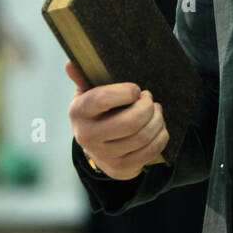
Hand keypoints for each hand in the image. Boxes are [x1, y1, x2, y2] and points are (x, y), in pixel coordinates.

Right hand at [65, 61, 167, 180]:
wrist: (96, 144)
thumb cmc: (98, 110)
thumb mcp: (88, 92)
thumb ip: (83, 76)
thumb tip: (71, 63)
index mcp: (78, 111)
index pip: (102, 99)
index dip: (127, 92)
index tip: (136, 89)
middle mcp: (87, 136)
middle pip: (129, 122)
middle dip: (148, 107)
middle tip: (150, 99)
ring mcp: (104, 155)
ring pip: (143, 136)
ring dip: (158, 120)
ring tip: (156, 111)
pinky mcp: (120, 168)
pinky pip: (150, 151)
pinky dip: (161, 136)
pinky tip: (158, 127)